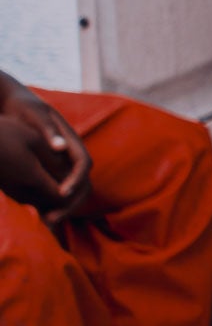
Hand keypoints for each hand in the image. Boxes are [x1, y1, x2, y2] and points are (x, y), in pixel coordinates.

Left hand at [0, 71, 88, 218]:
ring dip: (62, 207)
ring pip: (71, 189)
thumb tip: (60, 148)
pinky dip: (50, 203)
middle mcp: (69, 153)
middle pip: (82, 182)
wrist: (13, 102)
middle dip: (72, 202)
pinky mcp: (48, 168)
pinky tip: (36, 215)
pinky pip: (54, 189)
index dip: (76, 180)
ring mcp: (60, 162)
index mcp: (70, 140)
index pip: (83, 163)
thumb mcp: (33, 114)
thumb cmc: (23, 106)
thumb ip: (47, 130)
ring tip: (46, 222)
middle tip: (53, 219)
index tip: (61, 193)